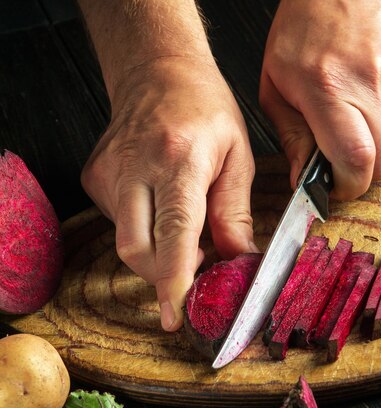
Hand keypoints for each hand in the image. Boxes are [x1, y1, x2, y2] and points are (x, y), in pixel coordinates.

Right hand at [81, 56, 254, 330]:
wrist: (156, 71)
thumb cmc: (204, 109)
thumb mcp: (237, 157)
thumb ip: (235, 215)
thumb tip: (239, 263)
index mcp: (180, 160)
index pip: (174, 231)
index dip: (174, 279)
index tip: (174, 315)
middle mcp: (137, 168)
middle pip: (136, 250)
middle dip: (162, 276)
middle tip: (191, 272)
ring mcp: (109, 173)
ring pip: (126, 242)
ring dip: (156, 251)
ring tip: (180, 223)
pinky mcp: (94, 178)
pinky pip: (119, 224)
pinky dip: (143, 230)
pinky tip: (157, 204)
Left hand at [259, 0, 380, 198]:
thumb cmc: (302, 35)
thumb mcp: (276, 89)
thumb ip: (291, 138)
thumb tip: (302, 180)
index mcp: (330, 90)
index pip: (356, 160)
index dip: (348, 186)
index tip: (334, 186)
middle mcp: (372, 84)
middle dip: (363, 175)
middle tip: (341, 162)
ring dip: (375, 147)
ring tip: (353, 120)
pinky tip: (369, 102)